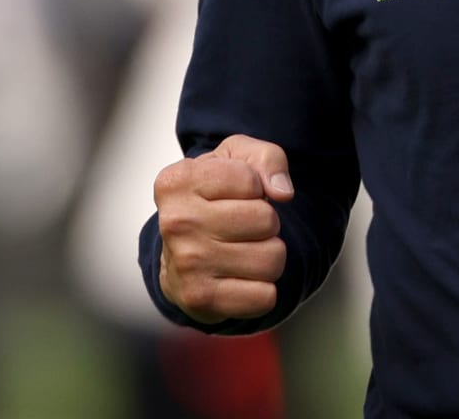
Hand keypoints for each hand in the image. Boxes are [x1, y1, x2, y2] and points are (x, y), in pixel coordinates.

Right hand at [154, 134, 293, 323]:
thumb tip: (282, 192)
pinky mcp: (200, 299)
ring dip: (269, 255)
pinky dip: (263, 289)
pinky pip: (266, 296)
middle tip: (243, 226)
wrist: (181, 256)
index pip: (251, 180)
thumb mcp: (235, 159)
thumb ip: (266, 158)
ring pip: (272, 258)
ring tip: (245, 250)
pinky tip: (241, 278)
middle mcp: (176, 222)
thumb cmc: (212, 198)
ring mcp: (186, 264)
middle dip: (266, 222)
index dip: (255, 186)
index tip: (235, 194)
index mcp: (176, 181)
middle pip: (266, 219)